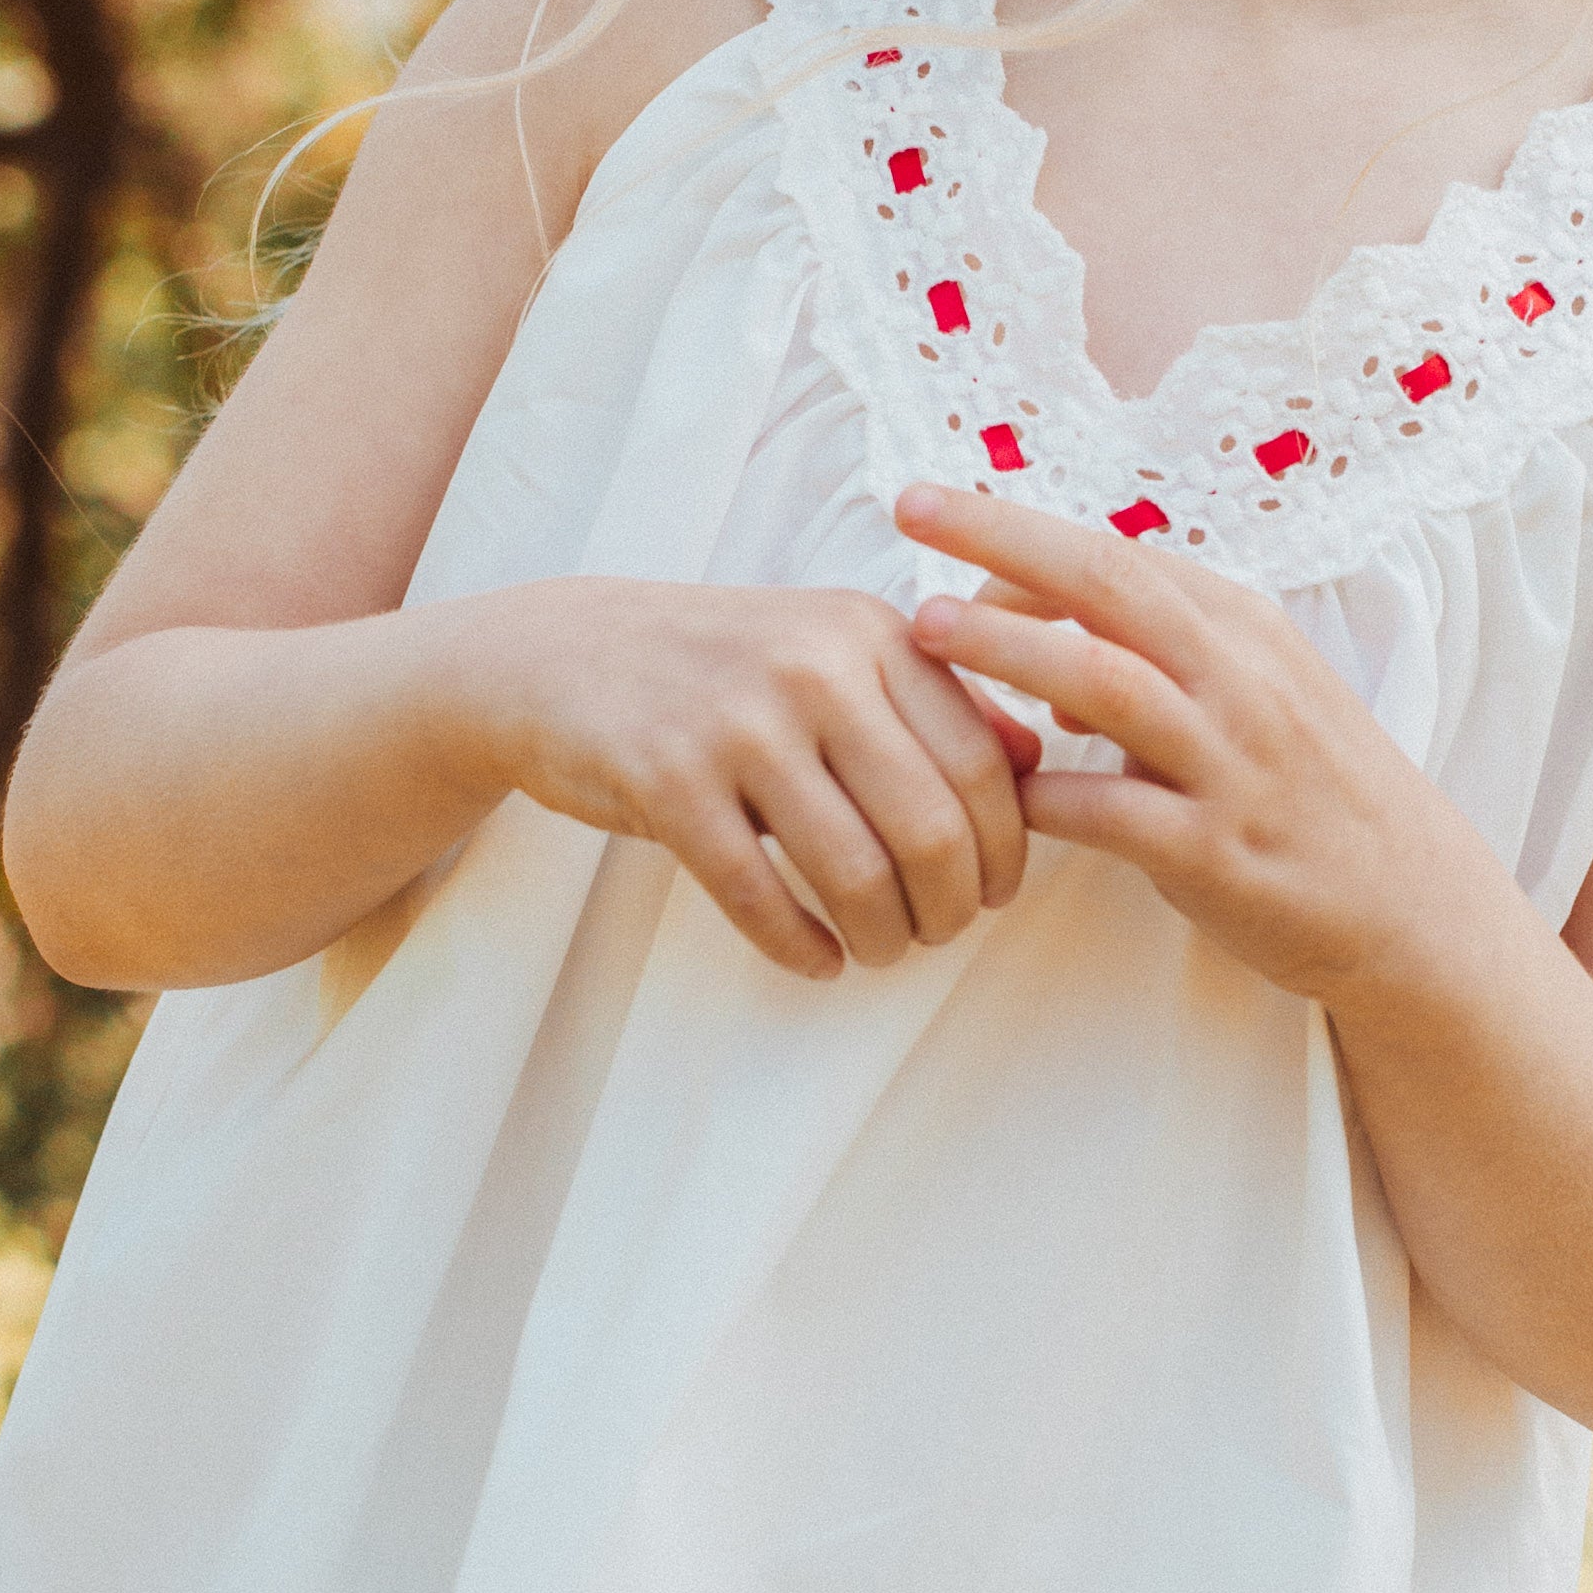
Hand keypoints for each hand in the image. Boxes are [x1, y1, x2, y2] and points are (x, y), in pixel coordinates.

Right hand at [467, 575, 1037, 982]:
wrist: (557, 656)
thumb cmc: (717, 667)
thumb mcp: (831, 648)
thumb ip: (934, 699)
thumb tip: (1034, 766)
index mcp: (870, 632)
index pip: (981, 764)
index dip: (1003, 849)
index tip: (993, 891)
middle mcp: (813, 667)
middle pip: (930, 827)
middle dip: (951, 906)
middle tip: (938, 935)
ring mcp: (738, 722)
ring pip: (854, 871)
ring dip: (882, 936)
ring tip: (878, 950)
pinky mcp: (668, 778)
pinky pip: (760, 894)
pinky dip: (801, 946)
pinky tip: (816, 960)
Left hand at [896, 485, 1497, 1008]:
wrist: (1414, 908)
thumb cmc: (1316, 796)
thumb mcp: (1257, 699)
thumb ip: (1160, 668)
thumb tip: (1051, 667)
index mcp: (1243, 629)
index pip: (1117, 556)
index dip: (1019, 532)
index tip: (938, 515)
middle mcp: (1240, 680)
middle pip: (1107, 584)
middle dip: (1002, 538)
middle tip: (910, 509)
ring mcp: (1231, 764)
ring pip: (1107, 683)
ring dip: (1010, 650)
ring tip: (928, 627)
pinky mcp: (1218, 853)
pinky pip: (1115, 813)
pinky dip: (1047, 797)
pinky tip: (993, 793)